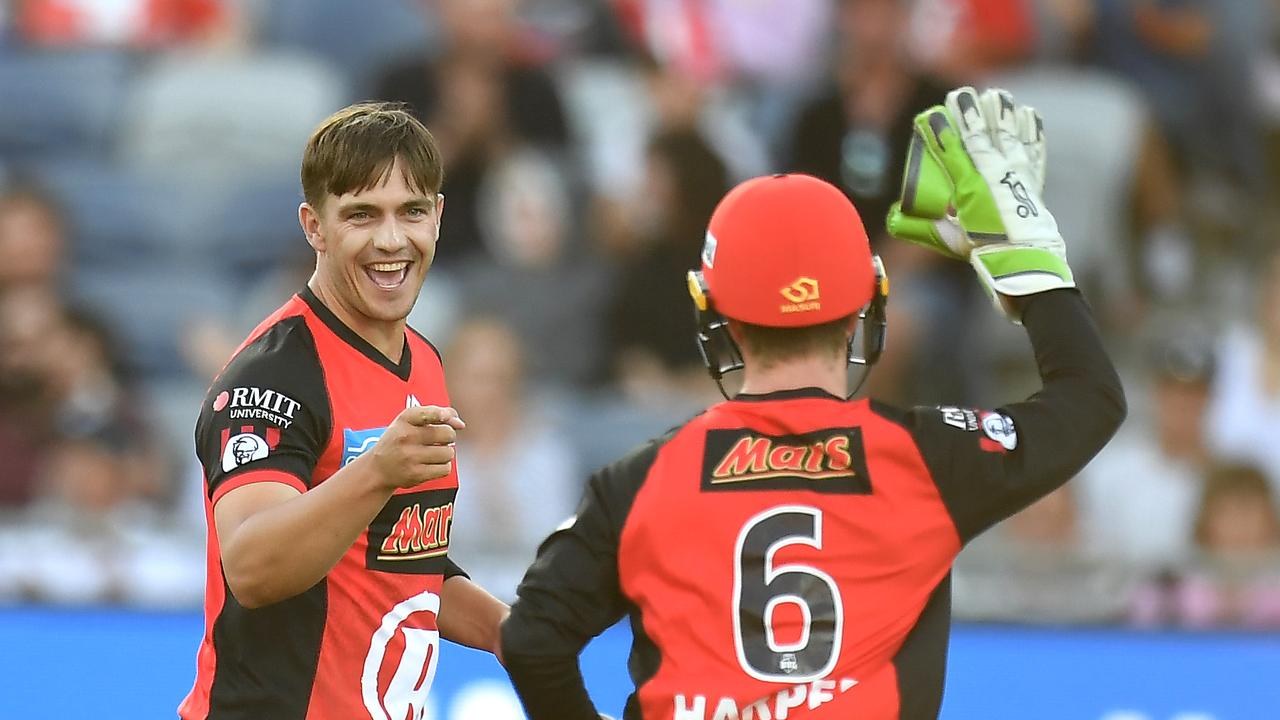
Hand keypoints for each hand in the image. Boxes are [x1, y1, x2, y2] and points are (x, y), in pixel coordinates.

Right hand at [366, 405, 465, 489]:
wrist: (378, 468)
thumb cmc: (400, 440)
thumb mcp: (410, 421)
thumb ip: (437, 414)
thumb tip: (460, 424)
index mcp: (405, 419)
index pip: (429, 413)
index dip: (443, 414)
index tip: (446, 418)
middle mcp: (406, 437)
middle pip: (448, 434)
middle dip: (448, 436)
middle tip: (439, 439)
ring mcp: (410, 457)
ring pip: (448, 453)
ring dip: (445, 453)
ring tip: (433, 453)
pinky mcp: (415, 474)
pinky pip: (445, 468)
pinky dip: (442, 466)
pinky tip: (431, 464)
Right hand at [889, 86, 1070, 321]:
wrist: (1024, 263)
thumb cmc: (982, 250)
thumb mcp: (950, 235)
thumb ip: (928, 223)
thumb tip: (897, 216)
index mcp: (974, 185)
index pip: (959, 146)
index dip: (947, 126)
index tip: (937, 109)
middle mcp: (998, 174)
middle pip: (985, 134)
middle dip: (974, 111)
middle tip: (964, 93)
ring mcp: (1019, 176)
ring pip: (1011, 135)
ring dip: (1005, 114)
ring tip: (998, 95)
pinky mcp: (1033, 183)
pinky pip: (1034, 150)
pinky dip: (1032, 132)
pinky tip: (1029, 116)